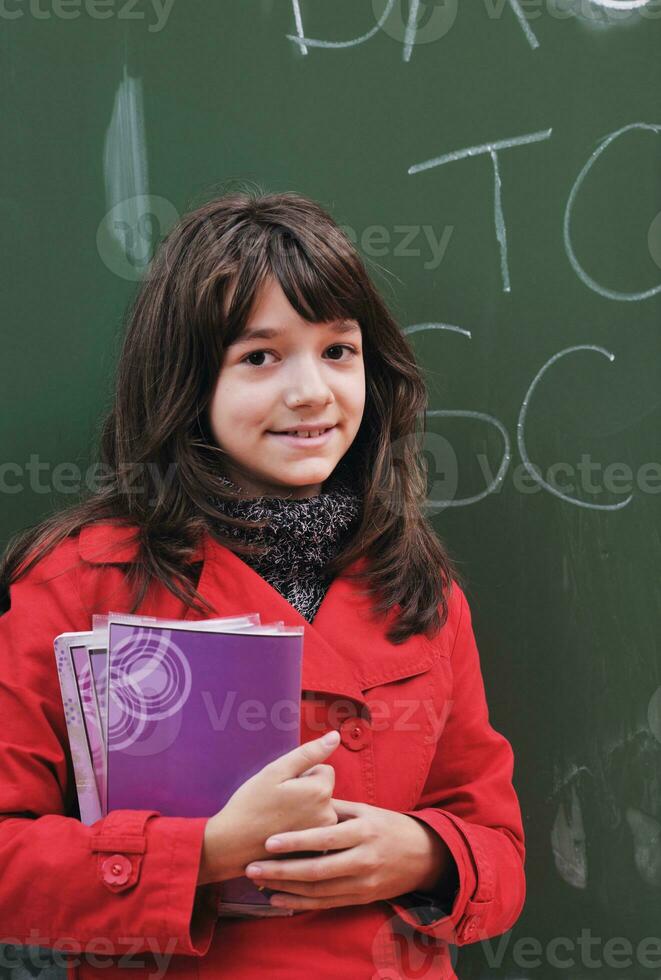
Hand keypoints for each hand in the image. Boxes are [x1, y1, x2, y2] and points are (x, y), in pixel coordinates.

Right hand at [198, 730, 340, 884]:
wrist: (232, 845)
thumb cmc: (251, 804)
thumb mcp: (276, 771)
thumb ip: (309, 753)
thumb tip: (335, 736)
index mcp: (321, 791)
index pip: (323, 770)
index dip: (302, 774)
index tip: (284, 787)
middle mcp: (329, 815)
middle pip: (323, 790)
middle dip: (305, 792)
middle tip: (279, 803)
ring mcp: (323, 836)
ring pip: (319, 809)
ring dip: (304, 809)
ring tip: (279, 818)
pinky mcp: (316, 852)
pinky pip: (315, 828)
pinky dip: (303, 828)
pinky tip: (283, 832)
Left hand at [243, 798, 453, 910]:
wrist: (423, 856)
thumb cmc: (388, 826)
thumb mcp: (366, 810)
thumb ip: (336, 808)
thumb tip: (305, 796)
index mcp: (363, 831)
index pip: (325, 838)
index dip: (296, 841)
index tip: (268, 841)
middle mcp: (363, 859)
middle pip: (318, 869)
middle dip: (282, 870)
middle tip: (253, 867)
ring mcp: (363, 883)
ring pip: (319, 890)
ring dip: (286, 888)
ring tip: (259, 881)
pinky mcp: (361, 899)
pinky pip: (327, 903)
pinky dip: (300, 903)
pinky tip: (278, 899)